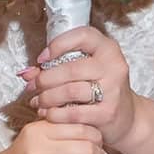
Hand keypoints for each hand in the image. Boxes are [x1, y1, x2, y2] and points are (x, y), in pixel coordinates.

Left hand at [23, 26, 138, 147]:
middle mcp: (114, 66)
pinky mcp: (108, 112)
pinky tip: (48, 113)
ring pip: (70, 90)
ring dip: (47, 97)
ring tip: (37, 101)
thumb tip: (26, 73)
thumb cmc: (102, 90)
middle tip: (32, 86)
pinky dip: (55, 114)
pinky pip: (73, 113)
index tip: (42, 58)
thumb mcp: (85, 72)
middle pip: (70, 68)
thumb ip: (57, 67)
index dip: (58, 44)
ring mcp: (113, 90)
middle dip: (45, 78)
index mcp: (108, 49)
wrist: (127, 118)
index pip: (82, 36)